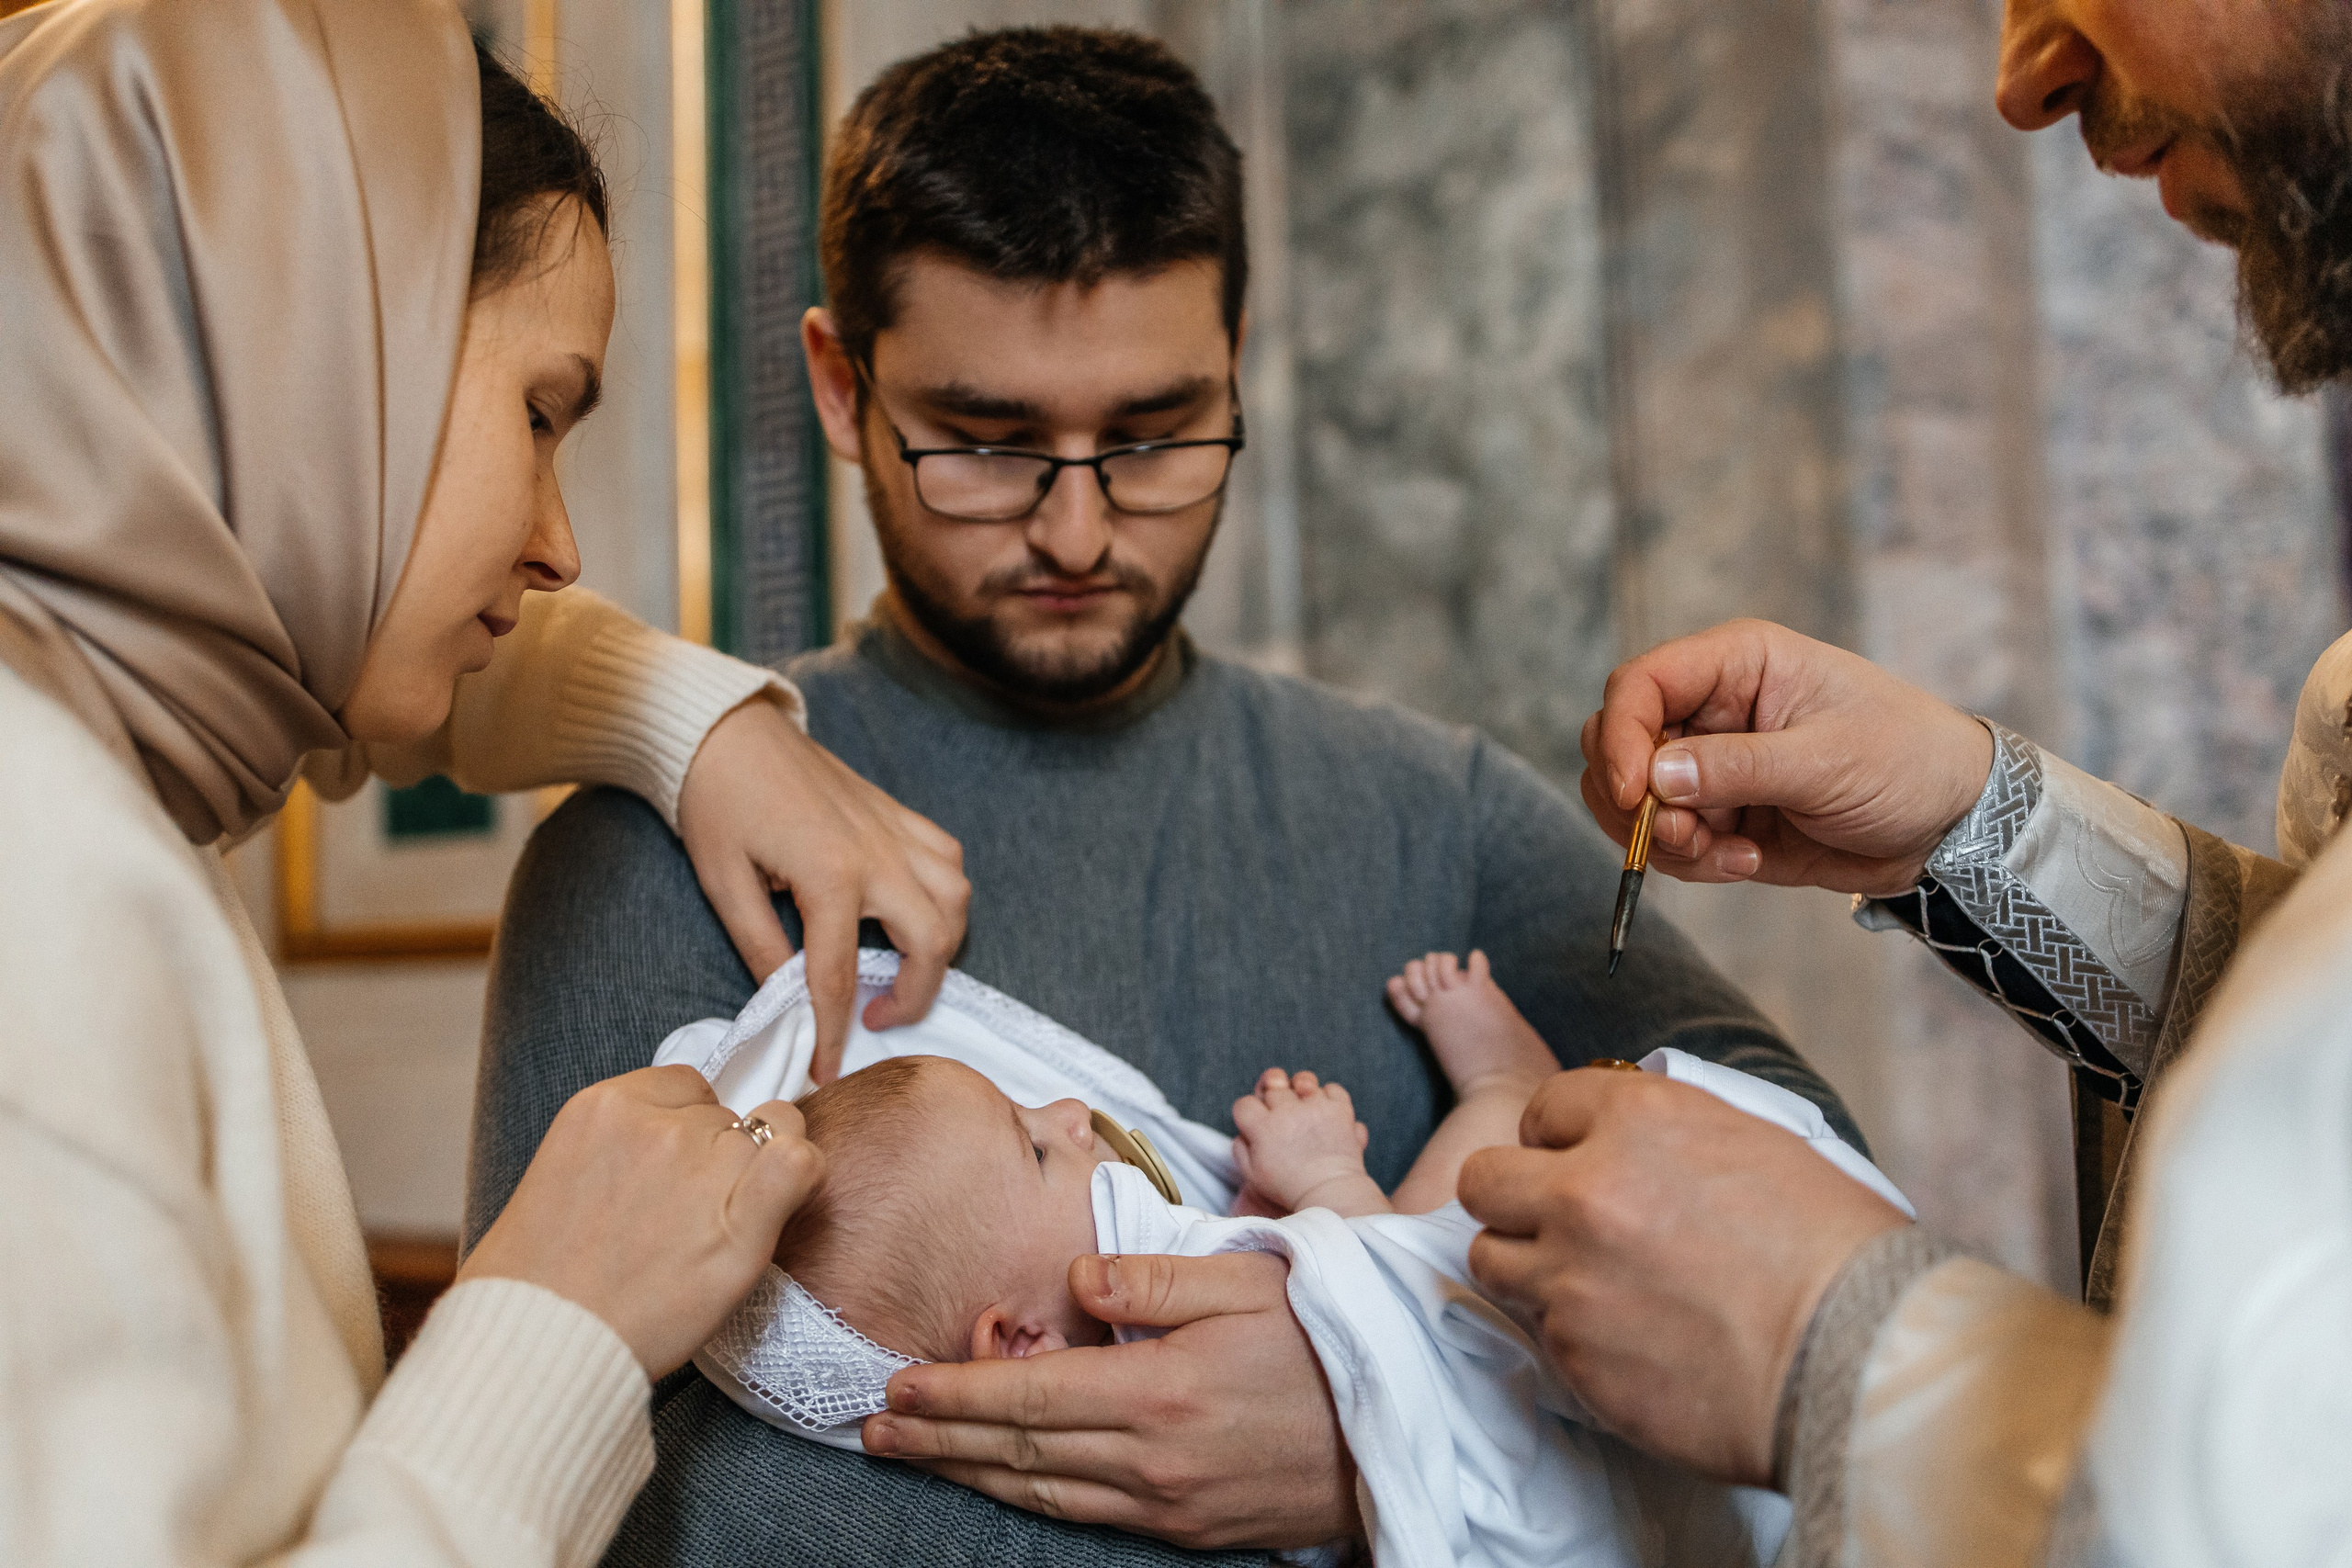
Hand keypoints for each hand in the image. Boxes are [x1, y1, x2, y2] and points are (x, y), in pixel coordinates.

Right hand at [459, 1065, 823, 1377]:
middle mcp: (659, 1126)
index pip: (687, 1086)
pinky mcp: (741, 1222)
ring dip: (750, 1178)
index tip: (673, 1172)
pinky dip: (800, 1176)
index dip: (688, 1128)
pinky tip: (778, 1205)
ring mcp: (702, 1168)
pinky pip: (799, 1164)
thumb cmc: (536, 1279)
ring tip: (712, 1230)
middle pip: (725, 1117)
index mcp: (605, 1106)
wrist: (541, 1347)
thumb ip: (620, 1141)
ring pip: (765, 1139)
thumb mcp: (559, 1169)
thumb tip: (675, 1134)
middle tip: (683, 1218)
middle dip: (714, 1159)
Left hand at [677, 697, 969, 1078]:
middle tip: (874, 1016)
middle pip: (931, 943)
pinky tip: (911, 908)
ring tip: (900, 967)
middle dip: (915, 996)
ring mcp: (893, 830)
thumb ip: (761, 947)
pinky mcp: (895, 813)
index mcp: (829, 874)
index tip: (827, 1072)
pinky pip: (947, 858)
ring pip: (955, 899)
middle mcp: (877, 853)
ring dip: (940, 944)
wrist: (724, 730)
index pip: (839, 976)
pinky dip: (944, 893)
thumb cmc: (715, 803)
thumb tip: (785, 1002)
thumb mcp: (722, 883)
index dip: (834, 1033)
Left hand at [861, 1252, 1358, 1549]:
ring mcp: (1167, 1505)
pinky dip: (1029, 1498)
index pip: (1028, 1393)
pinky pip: (1088, 1516)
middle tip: (873, 1428)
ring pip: (1042, 1493)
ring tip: (912, 1456)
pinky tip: (1001, 1482)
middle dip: (938, 1438)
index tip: (898, 1385)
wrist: (1405, 1431)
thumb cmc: (1327, 1340)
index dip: (955, 1391)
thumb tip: (1074, 1279)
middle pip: (1018, 1450)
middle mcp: (1150, 1460)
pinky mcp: (1188, 1530)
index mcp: (1157, 1391)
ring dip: (969, 1473)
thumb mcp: (1248, 1281)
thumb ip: (1152, 1278)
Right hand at [1231, 1068, 1377, 1215]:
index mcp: (1263, 1128)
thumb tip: (1245, 1131)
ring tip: (1304, 1105)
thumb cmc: (1290, 1188)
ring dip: (1301, 1090)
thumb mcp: (1252, 1175)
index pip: (1244, 1103)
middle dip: (1273, 1096)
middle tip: (1282, 1115)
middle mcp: (1287, 1112)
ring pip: (1302, 1080)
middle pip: (1273, 1086)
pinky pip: (1332, 1089)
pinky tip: (1325, 1111)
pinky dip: (1329, 1097)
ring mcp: (1315, 1108)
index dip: (1247, 1111)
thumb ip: (1241, 1148)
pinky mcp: (1340, 1109)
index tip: (1257, 1122)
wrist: (1330, 1194)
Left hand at [1458, 1069, 1906, 1484]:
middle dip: (1513, 1196)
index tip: (1575, 1159)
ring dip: (1526, 1265)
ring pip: (1489, 1256)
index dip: (1560, 1136)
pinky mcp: (1571, 1349)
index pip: (1547, 1106)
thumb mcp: (1757, 1146)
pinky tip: (1622, 1340)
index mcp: (1639, 1119)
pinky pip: (1536, 1330)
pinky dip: (1569, 1333)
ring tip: (1581, 1284)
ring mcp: (1569, 1271)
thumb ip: (1671, 1139)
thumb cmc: (1835, 1251)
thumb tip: (1635, 1146)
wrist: (1855, 1358)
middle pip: (1485, 1178)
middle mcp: (1586, 1186)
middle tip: (1553, 1220)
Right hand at [1580, 618, 1993, 894]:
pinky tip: (1747, 863)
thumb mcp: (1826, 761)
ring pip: (1635, 801)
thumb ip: (1736, 769)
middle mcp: (1713, 709)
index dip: (1621, 736)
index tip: (1634, 794)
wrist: (1953, 826)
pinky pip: (1670, 842)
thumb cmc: (1907, 761)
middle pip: (1620, 743)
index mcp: (1738, 665)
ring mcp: (1713, 765)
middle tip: (1683, 836)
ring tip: (1727, 855)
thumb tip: (1654, 780)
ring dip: (1666, 839)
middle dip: (1636, 798)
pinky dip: (1694, 862)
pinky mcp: (1722, 815)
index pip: (1640, 685)